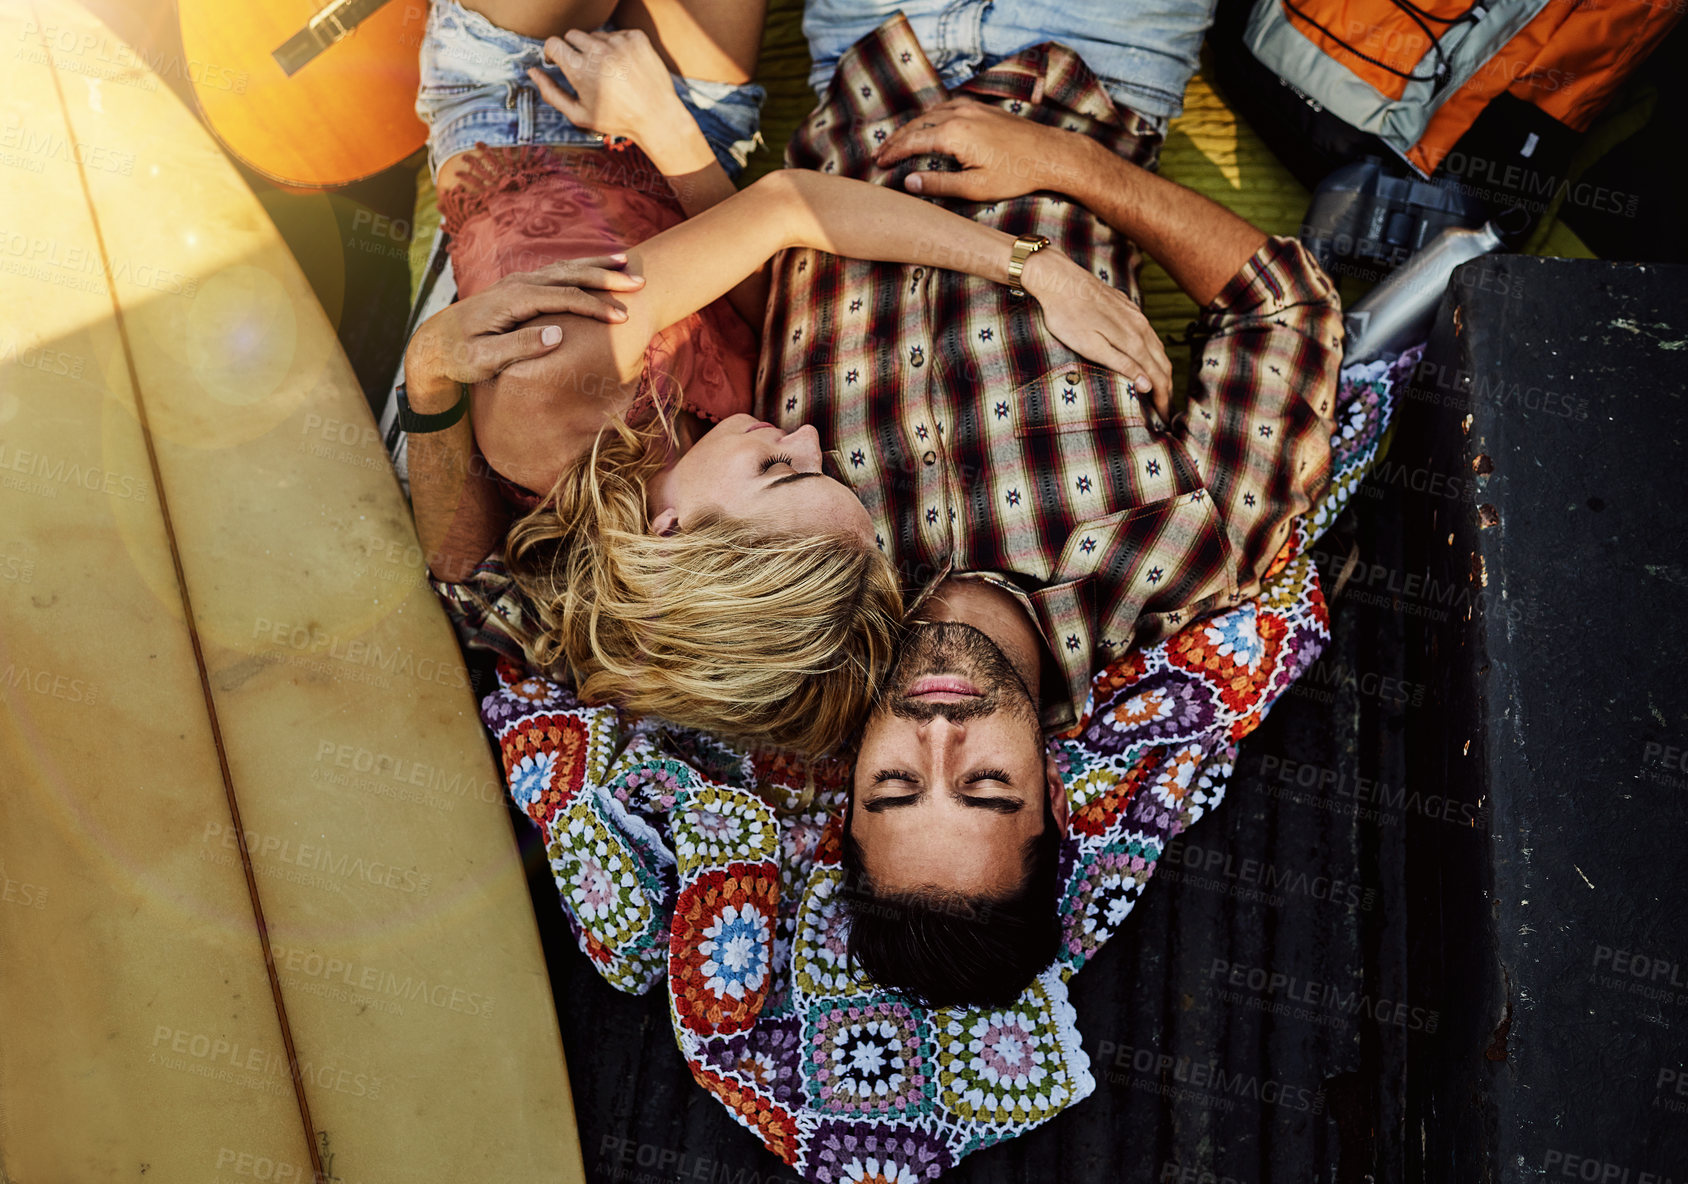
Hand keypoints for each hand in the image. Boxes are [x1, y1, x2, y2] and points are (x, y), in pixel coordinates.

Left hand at [403, 256, 644, 404]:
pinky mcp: (519, 287)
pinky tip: (599, 269)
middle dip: (606, 279)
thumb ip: (520, 346)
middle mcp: (516, 284)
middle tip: (639, 284)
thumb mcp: (485, 360)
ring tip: (629, 267)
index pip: (562, 297)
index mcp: (512, 301)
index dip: (594, 305)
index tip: (622, 316)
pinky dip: (582, 268)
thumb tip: (558, 334)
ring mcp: (518, 282)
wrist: (434, 343)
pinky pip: (557, 272)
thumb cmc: (459, 358)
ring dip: (598, 268)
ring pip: (565, 268)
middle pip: (569, 275)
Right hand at [527, 29, 712, 174]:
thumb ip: (550, 93)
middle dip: (573, 49)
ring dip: (596, 49)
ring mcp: (619, 42)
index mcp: (579, 69)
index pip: (553, 43)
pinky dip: (618, 47)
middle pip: (572, 35)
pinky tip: (625, 67)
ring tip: (609, 73)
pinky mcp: (636, 38)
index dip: (553, 52)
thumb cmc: (616, 119)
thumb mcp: (578, 114)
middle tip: (585, 69)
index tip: (558, 61)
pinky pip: (617, 34)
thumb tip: (532, 72)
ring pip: (595, 35)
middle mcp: (598, 51)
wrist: (657, 116)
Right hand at [873, 97, 1086, 201]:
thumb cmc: (1016, 174)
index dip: (892, 153)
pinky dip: (930, 117)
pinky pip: (947, 108)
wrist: (1050, 154)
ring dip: (911, 127)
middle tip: (879, 154)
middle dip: (896, 139)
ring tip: (897, 142)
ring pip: (930, 114)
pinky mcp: (982, 108)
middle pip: (917, 124)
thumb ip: (939, 184)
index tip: (878, 164)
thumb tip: (908, 182)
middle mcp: (960, 114)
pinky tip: (927, 126)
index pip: (912, 141)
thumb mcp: (975, 187)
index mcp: (954, 133)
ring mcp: (971, 107)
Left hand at [1021, 251, 1173, 421]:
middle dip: (1167, 388)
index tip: (1164, 417)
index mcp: (1133, 340)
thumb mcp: (1091, 346)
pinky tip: (1148, 358)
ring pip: (1158, 347)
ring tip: (1161, 389)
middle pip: (1163, 363)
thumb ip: (1121, 365)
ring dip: (1162, 370)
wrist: (1059, 279)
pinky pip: (1149, 334)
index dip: (1163, 399)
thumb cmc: (1067, 316)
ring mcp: (1136, 315)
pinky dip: (1154, 352)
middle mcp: (1140, 326)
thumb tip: (1148, 385)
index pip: (1157, 376)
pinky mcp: (1128, 307)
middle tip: (1165, 410)